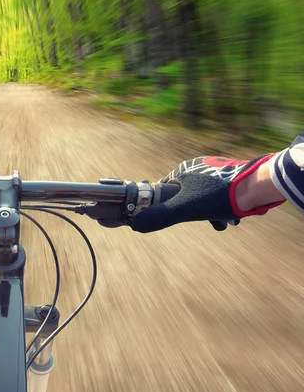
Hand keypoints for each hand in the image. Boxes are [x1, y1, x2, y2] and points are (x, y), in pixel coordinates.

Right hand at [131, 155, 284, 232]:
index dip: (166, 205)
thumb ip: (159, 217)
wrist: (256, 187)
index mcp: (184, 169)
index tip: (174, 217)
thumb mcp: (184, 209)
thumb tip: (135, 225)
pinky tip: (232, 216)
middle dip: (195, 212)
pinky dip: (223, 206)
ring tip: (223, 222)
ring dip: (212, 212)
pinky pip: (221, 194)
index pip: (165, 188)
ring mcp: (216, 169)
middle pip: (187, 194)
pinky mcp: (232, 174)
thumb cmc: (217, 196)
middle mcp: (199, 166)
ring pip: (206, 196)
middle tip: (206, 221)